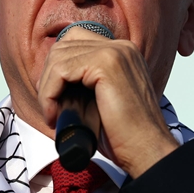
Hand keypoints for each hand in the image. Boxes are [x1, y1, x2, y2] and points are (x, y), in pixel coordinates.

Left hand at [38, 27, 178, 177]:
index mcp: (122, 53)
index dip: (56, 69)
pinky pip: (60, 71)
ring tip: (53, 115)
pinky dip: (49, 94)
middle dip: (47, 77)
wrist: (146, 150)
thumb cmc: (125, 134)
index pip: (75, 41)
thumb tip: (51, 81)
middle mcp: (120, 47)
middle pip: (63, 46)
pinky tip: (55, 115)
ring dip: (46, 89)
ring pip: (58, 58)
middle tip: (50, 108)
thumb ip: (85, 83)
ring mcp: (114, 52)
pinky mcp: (106, 64)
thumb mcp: (102, 99)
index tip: (53, 98)